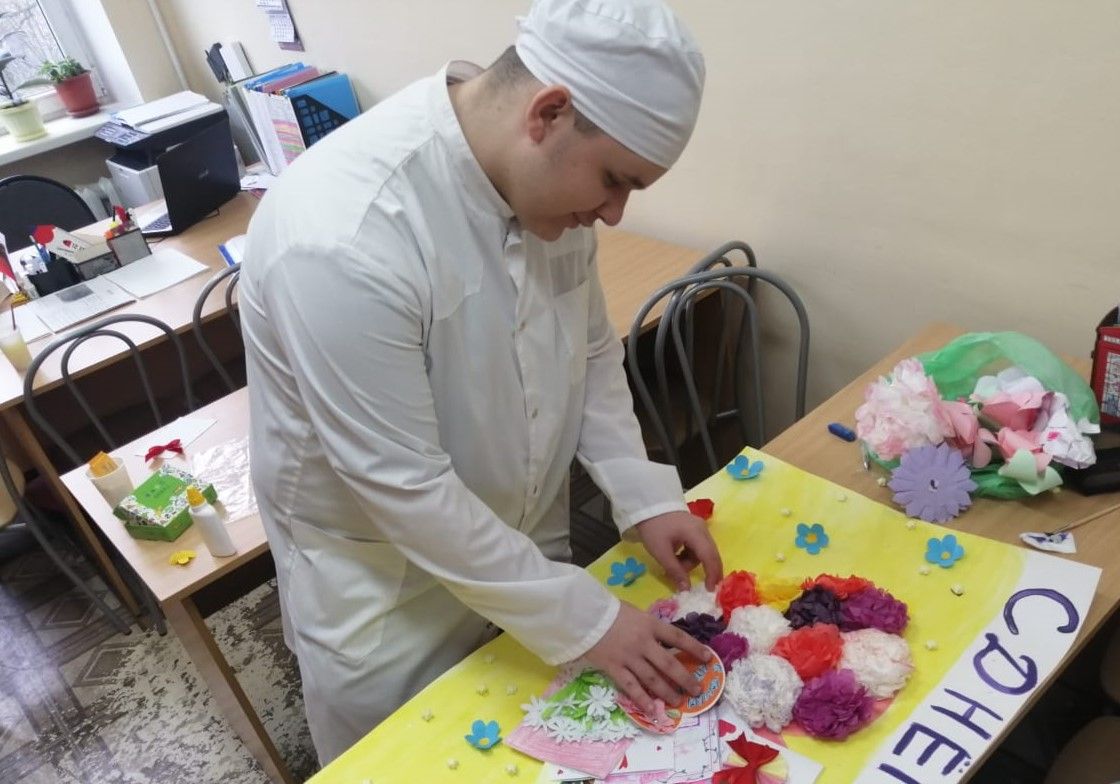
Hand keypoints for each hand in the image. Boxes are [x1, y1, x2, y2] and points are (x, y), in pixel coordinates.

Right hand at [582, 601, 712, 713]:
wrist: (583, 615)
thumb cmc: (609, 611)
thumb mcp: (635, 613)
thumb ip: (649, 627)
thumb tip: (664, 640)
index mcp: (650, 625)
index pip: (678, 638)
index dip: (695, 648)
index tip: (709, 658)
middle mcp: (643, 643)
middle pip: (669, 664)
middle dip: (685, 678)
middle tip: (697, 690)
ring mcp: (629, 657)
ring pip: (653, 679)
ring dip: (668, 692)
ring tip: (678, 701)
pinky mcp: (615, 668)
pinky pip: (631, 687)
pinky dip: (643, 700)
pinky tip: (653, 709)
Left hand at [635, 510, 722, 591]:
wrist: (647, 505)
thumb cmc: (653, 528)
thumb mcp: (661, 552)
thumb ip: (675, 571)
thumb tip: (686, 589)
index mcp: (696, 533)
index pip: (710, 556)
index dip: (712, 574)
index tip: (710, 590)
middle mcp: (702, 529)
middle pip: (711, 554)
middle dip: (707, 570)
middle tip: (703, 586)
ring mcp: (699, 527)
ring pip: (703, 551)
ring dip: (691, 562)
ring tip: (673, 565)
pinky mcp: (694, 528)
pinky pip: (697, 546)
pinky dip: (689, 555)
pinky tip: (676, 556)